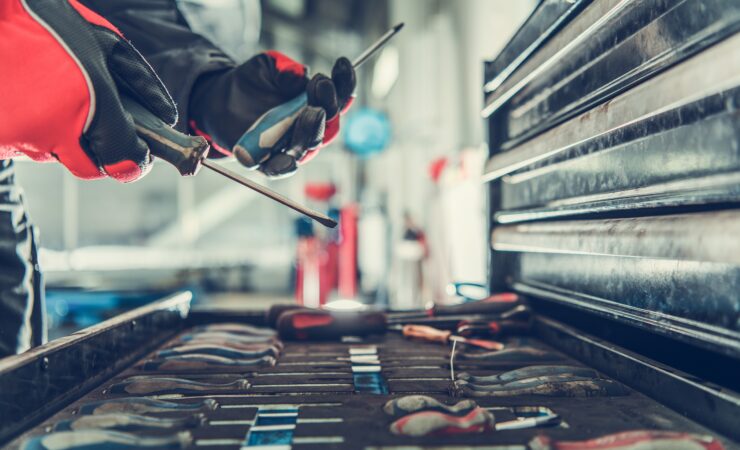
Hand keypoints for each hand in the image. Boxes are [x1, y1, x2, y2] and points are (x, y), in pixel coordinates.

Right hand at [0, 0, 176, 181]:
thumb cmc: (48, 23)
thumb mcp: (105, 44)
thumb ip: (141, 83)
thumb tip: (166, 117)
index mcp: (91, 101)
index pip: (123, 159)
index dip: (133, 160)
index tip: (138, 154)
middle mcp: (57, 127)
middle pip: (88, 165)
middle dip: (93, 145)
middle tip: (85, 114)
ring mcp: (23, 136)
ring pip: (54, 155)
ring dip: (57, 135)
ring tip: (48, 96)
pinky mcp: (0, 139)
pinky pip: (25, 146)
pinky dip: (30, 129)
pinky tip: (27, 99)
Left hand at [188, 51, 355, 177]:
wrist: (221, 100)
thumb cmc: (251, 81)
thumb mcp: (266, 66)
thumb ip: (285, 68)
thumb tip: (301, 74)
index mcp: (315, 103)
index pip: (339, 97)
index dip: (345, 83)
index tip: (341, 63)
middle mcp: (309, 127)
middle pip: (330, 125)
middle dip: (329, 107)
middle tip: (321, 88)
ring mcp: (291, 145)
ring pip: (310, 146)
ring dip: (311, 130)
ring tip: (308, 113)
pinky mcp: (269, 161)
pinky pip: (281, 169)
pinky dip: (285, 166)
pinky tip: (287, 159)